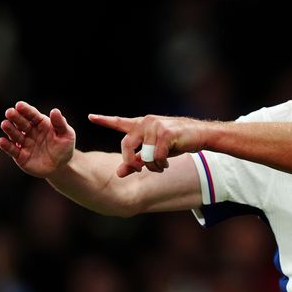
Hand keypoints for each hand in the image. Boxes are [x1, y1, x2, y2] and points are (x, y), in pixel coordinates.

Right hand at [0, 101, 75, 177]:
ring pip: (15, 135)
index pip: (32, 115)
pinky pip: (12, 150)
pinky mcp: (20, 155)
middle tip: (9, 112)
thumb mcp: (67, 134)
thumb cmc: (65, 147)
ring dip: (9, 129)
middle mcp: (30, 132)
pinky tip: (1, 141)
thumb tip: (55, 110)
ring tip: (5, 124)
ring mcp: (24, 143)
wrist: (61, 166)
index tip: (19, 105)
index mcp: (41, 124)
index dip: (26, 110)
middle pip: (22, 123)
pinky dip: (6, 146)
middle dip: (15, 117)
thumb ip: (60, 123)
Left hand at [88, 113, 203, 177]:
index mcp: (142, 124)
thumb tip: (118, 174)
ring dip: (152, 166)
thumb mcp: (154, 152)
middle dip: (131, 162)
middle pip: (126, 145)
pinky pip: (156, 156)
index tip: (90, 117)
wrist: (201, 135)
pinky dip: (160, 164)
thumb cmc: (177, 142)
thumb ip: (136, 161)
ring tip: (160, 166)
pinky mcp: (166, 132)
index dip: (104, 120)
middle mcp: (146, 122)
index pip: (120, 122)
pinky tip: (166, 163)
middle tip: (138, 170)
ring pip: (144, 155)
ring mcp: (156, 126)